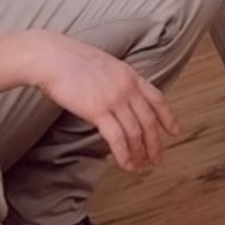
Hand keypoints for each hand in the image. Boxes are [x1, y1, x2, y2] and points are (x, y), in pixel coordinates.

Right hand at [27, 32, 178, 172]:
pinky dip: (124, 154)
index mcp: (129, 74)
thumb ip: (114, 81)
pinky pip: (118, 138)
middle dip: (154, 144)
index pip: (157, 98)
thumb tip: (117, 99)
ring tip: (140, 167)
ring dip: (139, 153)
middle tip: (156, 160)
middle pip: (149, 121)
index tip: (174, 131)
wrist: (50, 56)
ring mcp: (115, 98)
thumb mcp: (102, 65)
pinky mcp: (99, 110)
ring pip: (136, 133)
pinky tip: (125, 164)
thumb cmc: (67, 59)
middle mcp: (127, 87)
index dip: (168, 117)